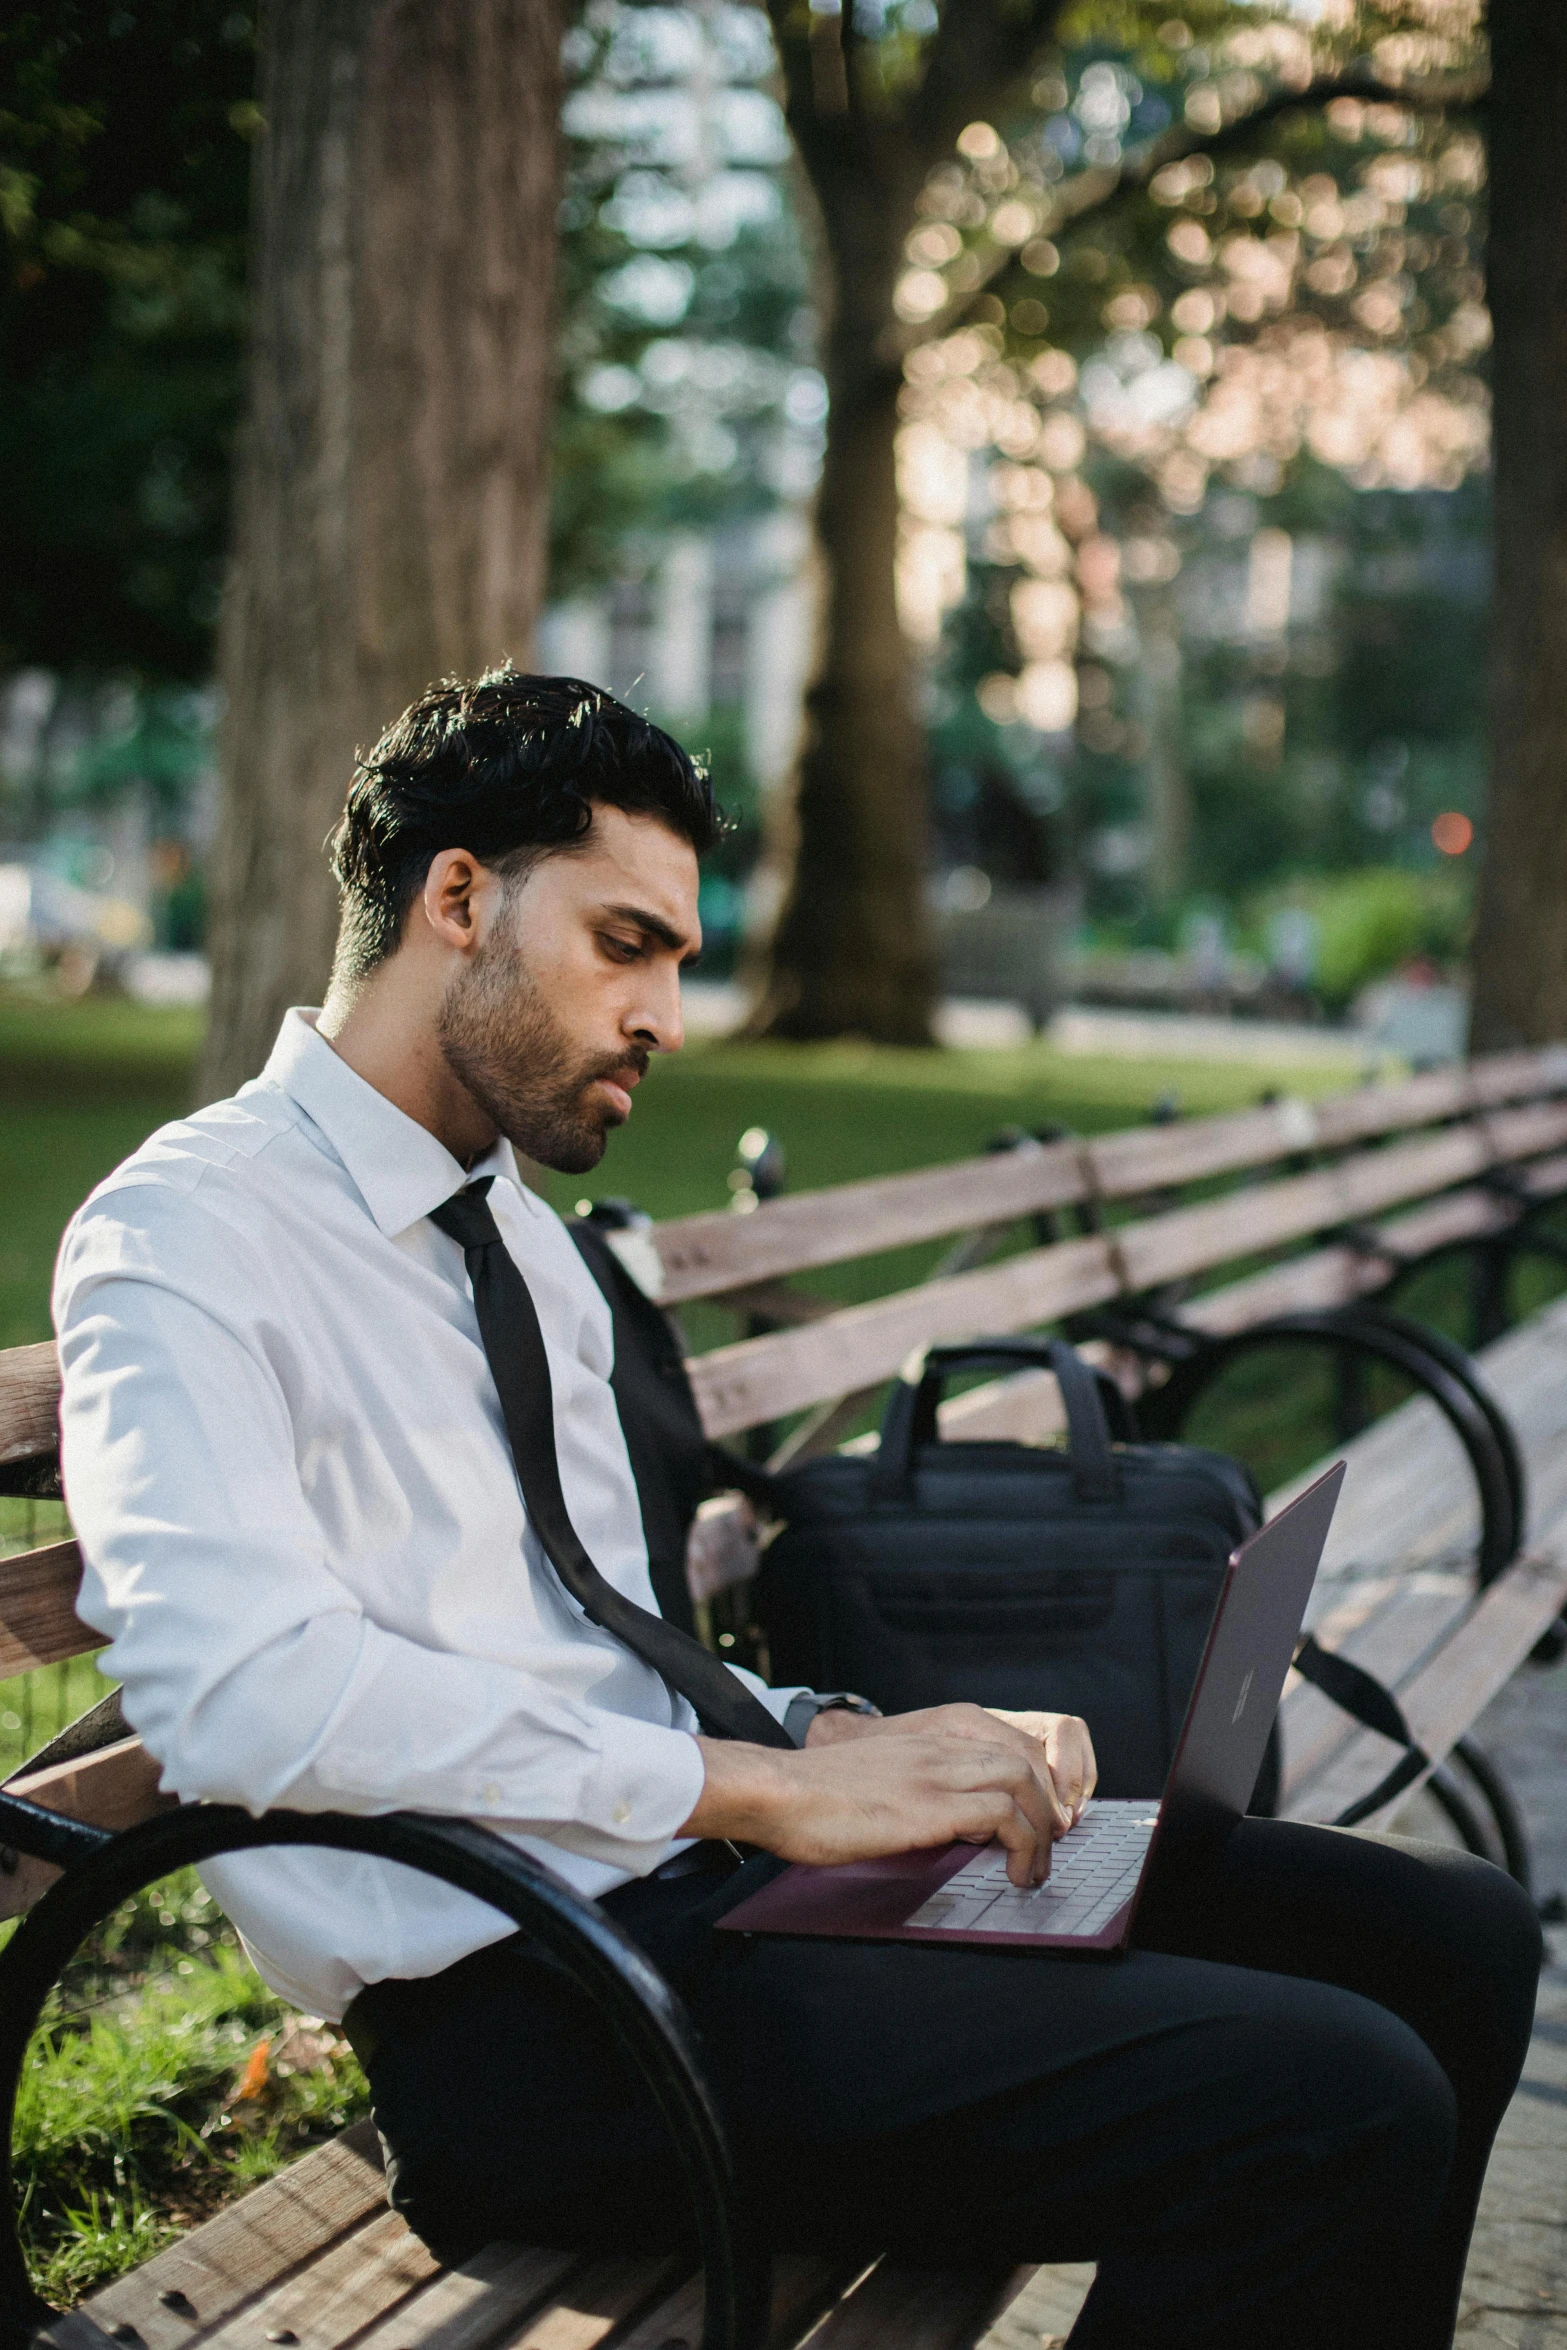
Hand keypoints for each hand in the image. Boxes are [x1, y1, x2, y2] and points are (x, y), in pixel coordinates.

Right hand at [681, 1723, 1065, 1887]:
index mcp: (926, 1737)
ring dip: (1043, 1829)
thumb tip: (943, 1824)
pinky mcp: (930, 1806)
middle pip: (1024, 1760)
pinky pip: (1003, 1817)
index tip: (1038, 1822)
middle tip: (1048, 1847)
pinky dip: (1024, 1845)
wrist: (778, 1791)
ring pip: (1023, 1782)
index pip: (1007, 1742)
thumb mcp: (878, 1779)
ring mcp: (936, 1771)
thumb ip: (914, 1787)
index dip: (1035, 1782)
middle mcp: (939, 1746)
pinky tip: (1015, 1873)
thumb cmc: (815, 1795)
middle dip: (1049, 1805)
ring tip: (1036, 1868)